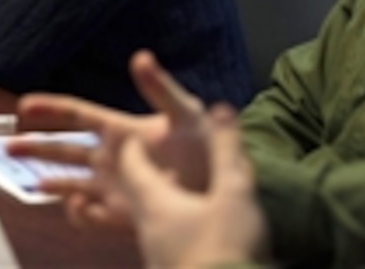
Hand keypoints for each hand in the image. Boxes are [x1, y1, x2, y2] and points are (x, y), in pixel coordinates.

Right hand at [8, 50, 209, 227]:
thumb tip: (141, 57)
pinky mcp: (124, 214)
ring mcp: (116, 188)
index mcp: (123, 130)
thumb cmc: (208, 146)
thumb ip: (161, 89)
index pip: (80, 114)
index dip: (52, 107)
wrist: (224, 191)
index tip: (24, 105)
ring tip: (30, 183)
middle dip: (37, 146)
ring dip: (49, 182)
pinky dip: (79, 213)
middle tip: (8, 145)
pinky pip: (91, 215)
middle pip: (65, 150)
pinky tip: (78, 206)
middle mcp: (114, 158)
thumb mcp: (187, 113)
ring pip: (71, 183)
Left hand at [113, 104, 267, 268]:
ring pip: (146, 221)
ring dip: (151, 206)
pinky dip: (170, 230)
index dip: (132, 146)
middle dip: (135, 175)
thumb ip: (226, 151)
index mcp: (154, 202)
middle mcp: (147, 229)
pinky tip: (191, 234)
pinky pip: (164, 244)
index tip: (136, 134)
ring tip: (163, 198)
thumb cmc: (226, 248)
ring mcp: (157, 255)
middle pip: (131, 194)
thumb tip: (221, 110)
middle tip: (143, 160)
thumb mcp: (234, 193)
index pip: (130, 164)